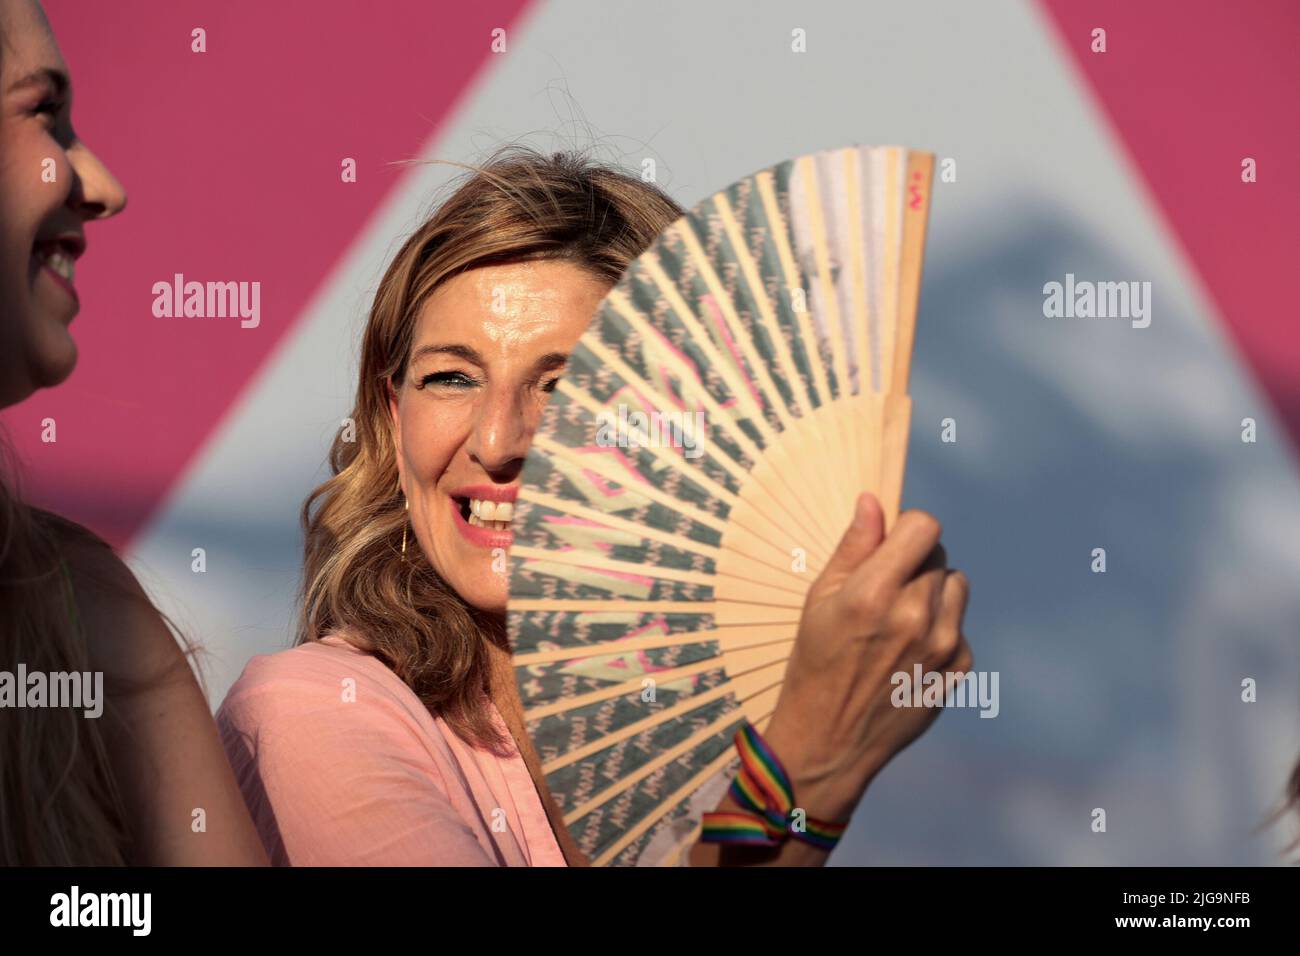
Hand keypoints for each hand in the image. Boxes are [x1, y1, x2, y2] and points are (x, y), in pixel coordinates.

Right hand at [760, 492, 971, 822]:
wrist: (831, 741)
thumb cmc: (815, 664)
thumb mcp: (819, 601)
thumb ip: (852, 548)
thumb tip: (873, 502)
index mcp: (875, 594)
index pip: (924, 527)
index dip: (906, 529)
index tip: (890, 545)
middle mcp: (916, 617)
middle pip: (938, 554)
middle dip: (913, 562)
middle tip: (884, 591)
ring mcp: (943, 646)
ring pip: (956, 585)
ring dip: (934, 591)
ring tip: (899, 618)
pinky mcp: (959, 669)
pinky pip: (960, 624)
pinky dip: (941, 628)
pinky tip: (908, 650)